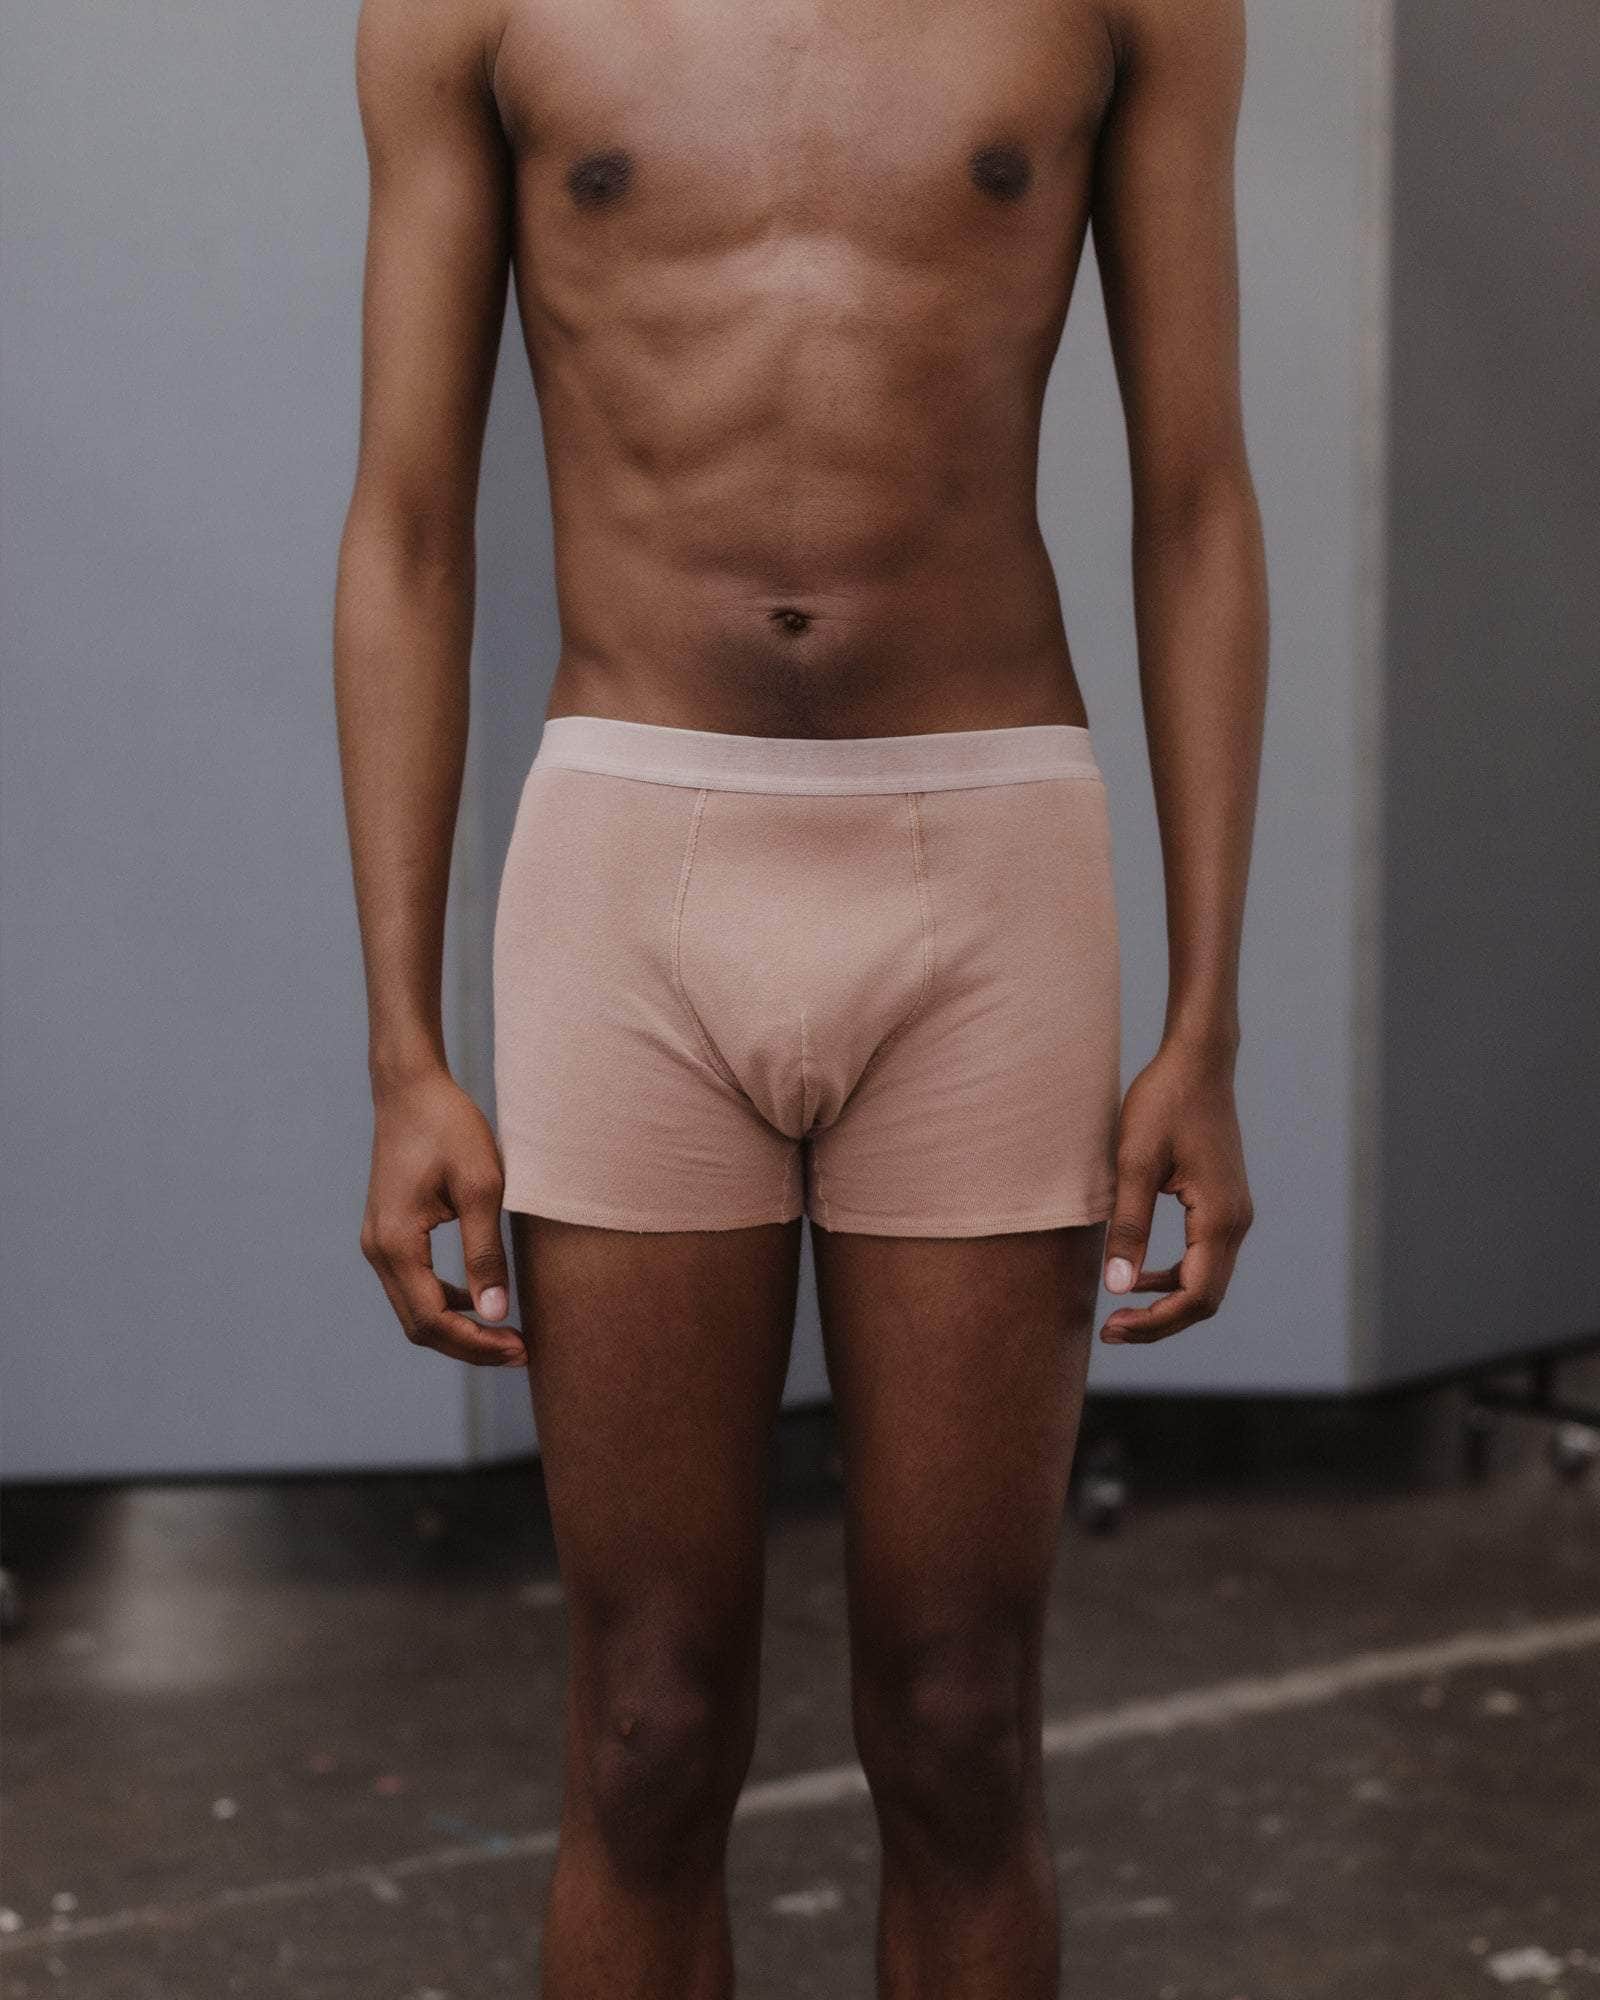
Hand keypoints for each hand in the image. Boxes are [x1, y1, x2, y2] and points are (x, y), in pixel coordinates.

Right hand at [359, 1066, 527, 1366]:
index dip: (477, 1344)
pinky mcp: (387, 1234)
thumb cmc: (449, 1128)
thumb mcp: (481, 1187)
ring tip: (507, 1333)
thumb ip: (485, 1252)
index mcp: (395, 1244)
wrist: (411, 1089)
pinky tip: (480, 1299)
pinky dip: (445, 1304)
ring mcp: (377, 1243)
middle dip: (469, 1346)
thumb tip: (495, 1313)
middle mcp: (376, 1251)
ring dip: (458, 1329)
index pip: (433, 1320)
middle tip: (521, 1351)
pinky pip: (413, 1286)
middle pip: (420, 1326)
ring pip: (415, 1310)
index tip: (521, 1349)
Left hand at [1098, 1038, 1253, 1343]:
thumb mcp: (1133, 1164)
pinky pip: (1204, 1258)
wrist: (1197, 1062)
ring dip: (1166, 1303)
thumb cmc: (1163, 1104)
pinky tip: (1138, 1274)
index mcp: (1220, 1219)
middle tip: (1110, 1332)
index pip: (1195, 1297)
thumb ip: (1128, 1227)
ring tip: (1120, 1310)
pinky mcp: (1224, 1204)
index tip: (1111, 1328)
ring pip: (1206, 1282)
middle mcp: (1237, 1222)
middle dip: (1160, 1322)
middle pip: (1205, 1298)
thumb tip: (1117, 1288)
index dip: (1154, 1323)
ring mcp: (1235, 1214)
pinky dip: (1174, 1277)